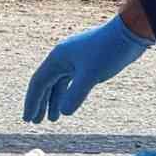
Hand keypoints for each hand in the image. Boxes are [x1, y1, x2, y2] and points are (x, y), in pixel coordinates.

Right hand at [22, 15, 152, 123]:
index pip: (38, 83)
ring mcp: (74, 60)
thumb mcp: (91, 75)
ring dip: (54, 100)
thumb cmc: (109, 51)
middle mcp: (62, 58)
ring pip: (58, 83)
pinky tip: (69, 104)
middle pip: (46, 83)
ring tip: (53, 119)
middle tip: (35, 122)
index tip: (27, 119)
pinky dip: (67, 94)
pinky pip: (70, 81)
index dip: (32, 102)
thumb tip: (64, 113)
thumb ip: (76, 94)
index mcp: (58, 58)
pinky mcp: (87, 62)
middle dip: (40, 103)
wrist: (129, 33)